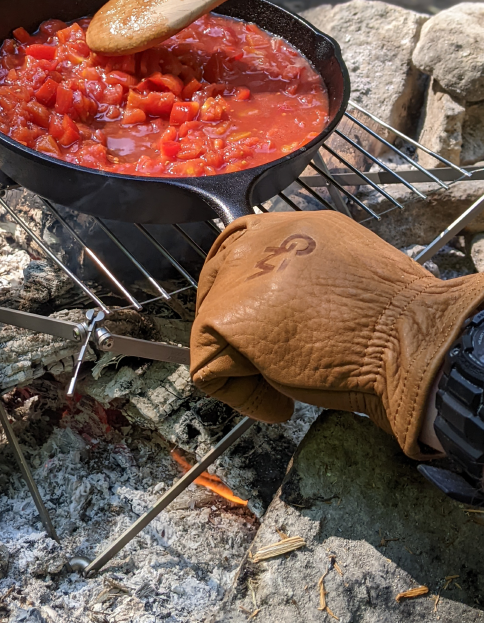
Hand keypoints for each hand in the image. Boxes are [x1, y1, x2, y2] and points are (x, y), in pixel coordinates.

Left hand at [191, 210, 483, 456]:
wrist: (411, 342)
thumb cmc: (396, 318)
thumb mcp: (345, 268)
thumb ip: (303, 274)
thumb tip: (279, 301)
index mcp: (290, 225)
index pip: (238, 251)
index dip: (241, 294)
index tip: (258, 322)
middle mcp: (258, 241)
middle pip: (215, 289)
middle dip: (238, 328)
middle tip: (279, 355)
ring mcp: (237, 279)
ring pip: (211, 331)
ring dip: (247, 362)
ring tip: (292, 372)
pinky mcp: (225, 320)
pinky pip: (210, 372)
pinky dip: (245, 396)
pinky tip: (283, 397)